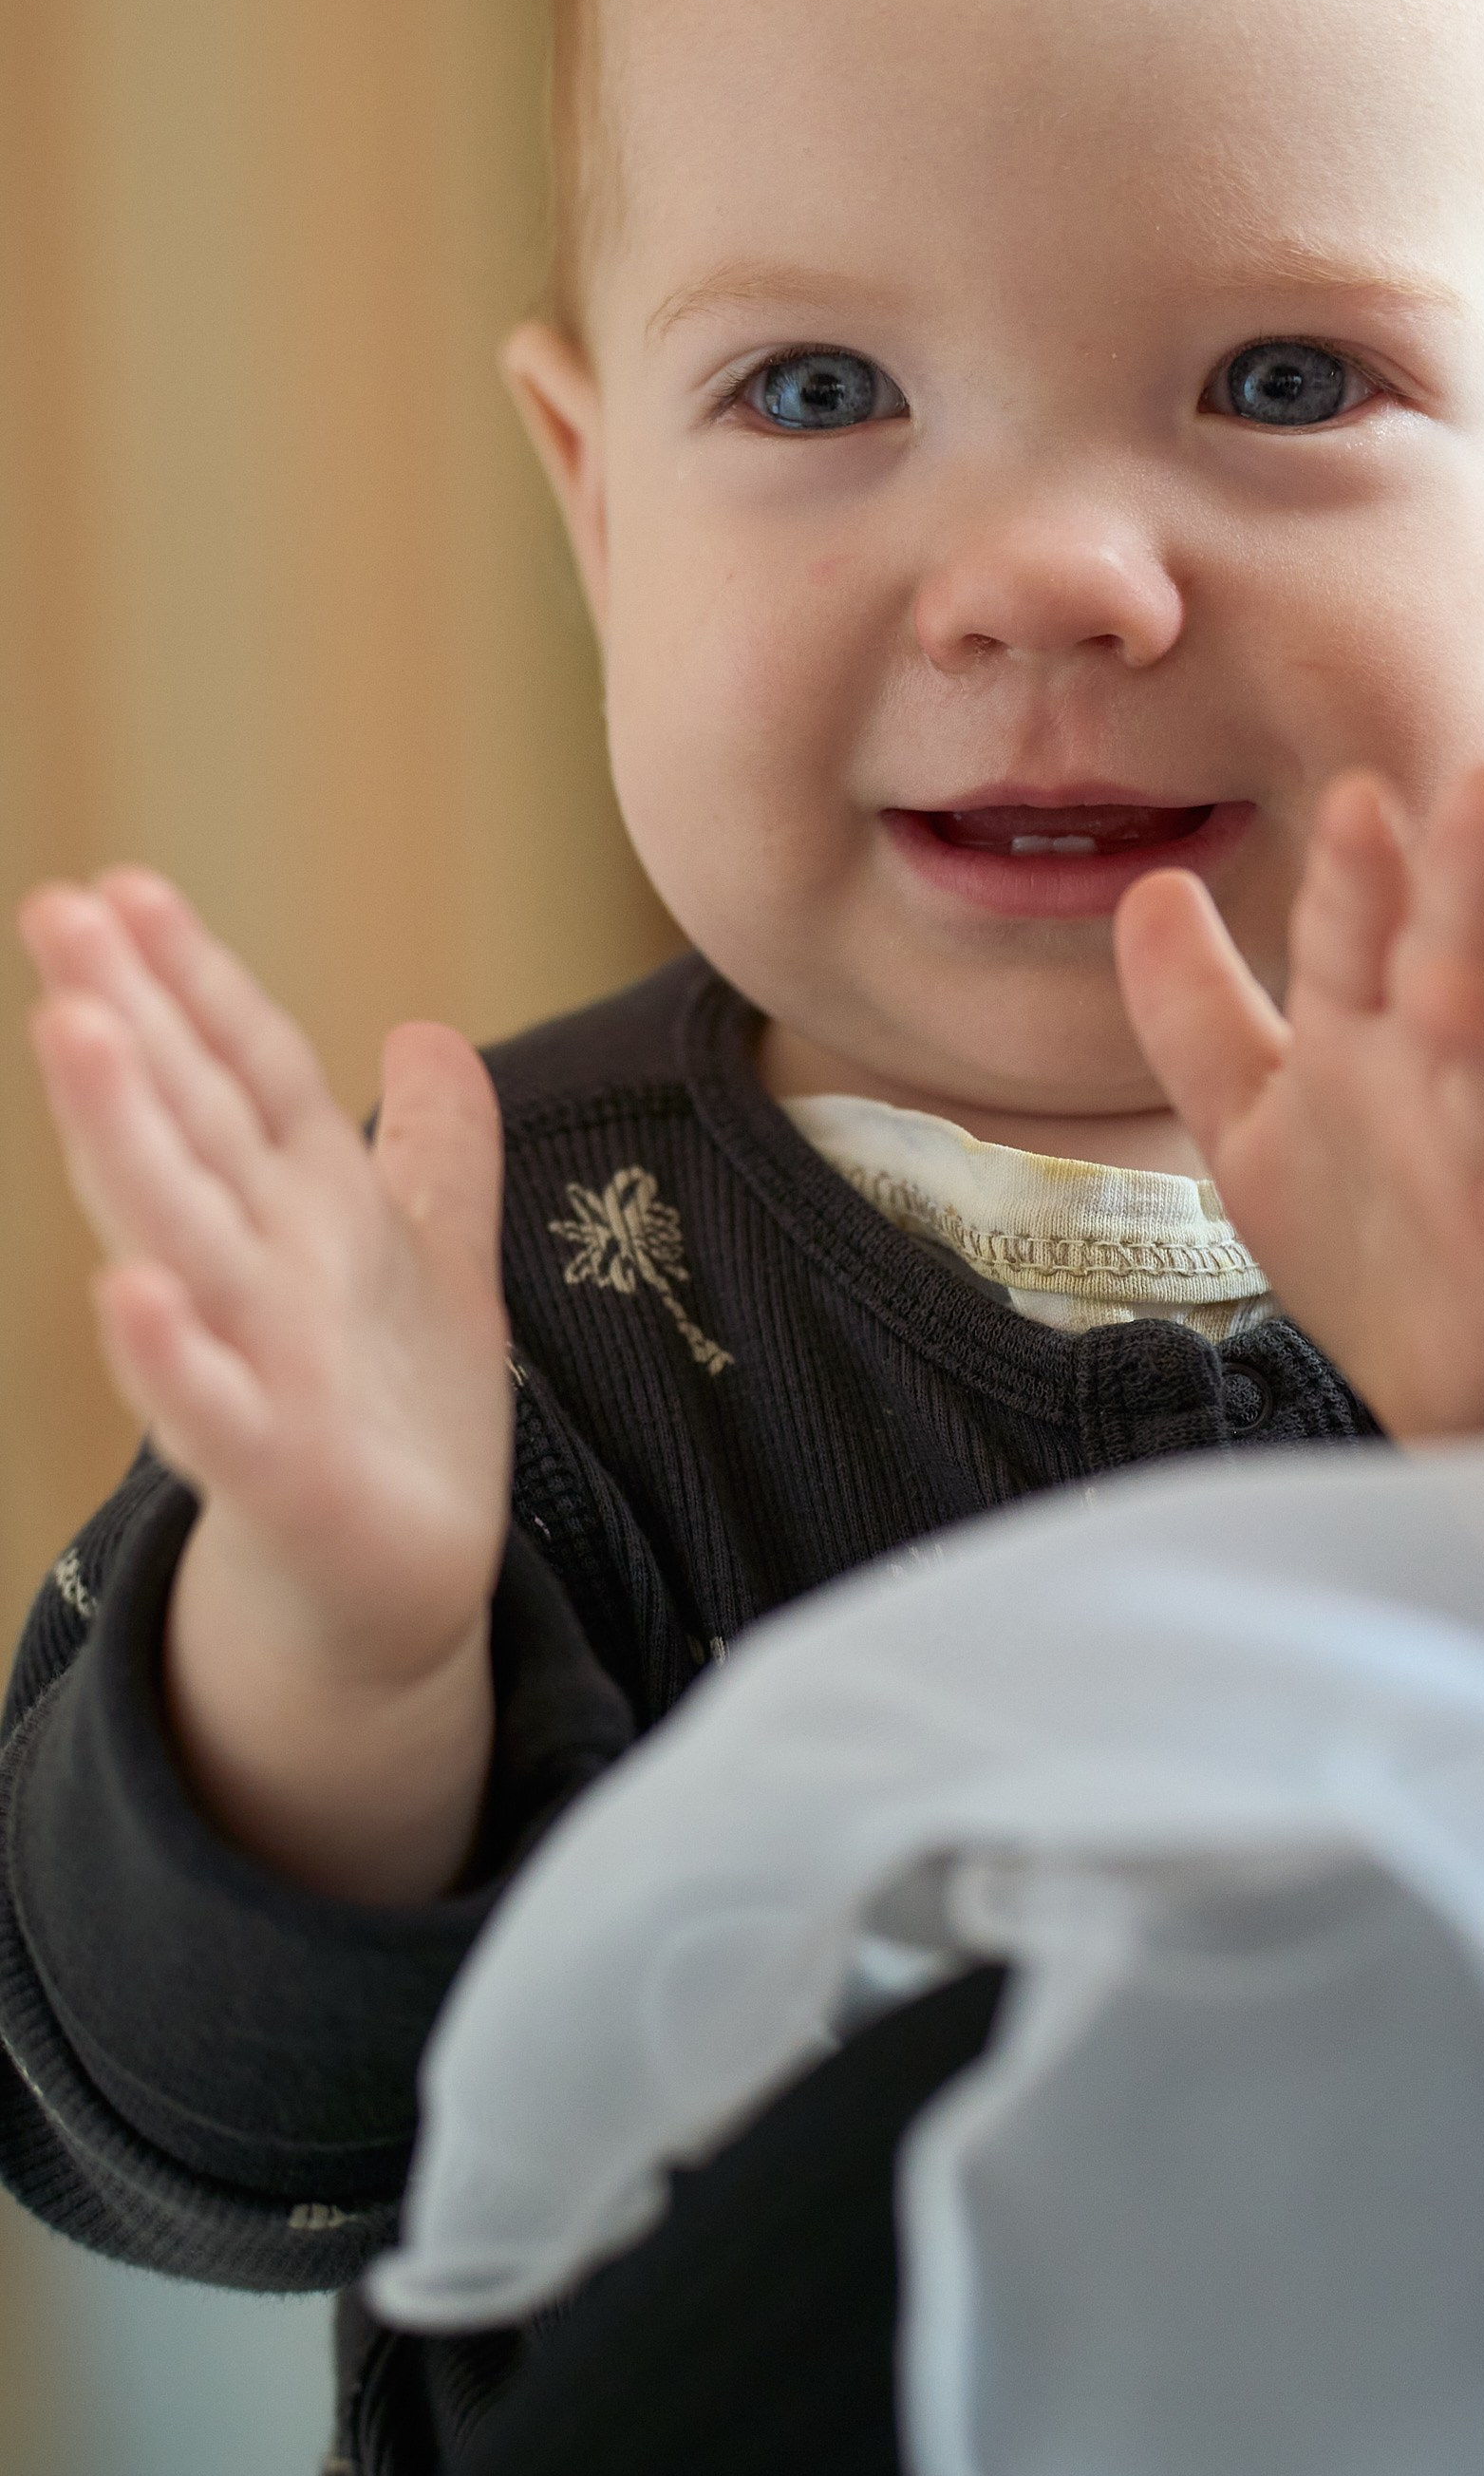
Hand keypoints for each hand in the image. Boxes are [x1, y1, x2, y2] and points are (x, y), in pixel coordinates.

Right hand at [18, 870, 511, 1901]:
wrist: (398, 1590)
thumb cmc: (398, 1418)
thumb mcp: (437, 1261)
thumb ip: (435, 1153)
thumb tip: (426, 1033)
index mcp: (302, 1209)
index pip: (244, 1071)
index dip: (194, 981)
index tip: (125, 885)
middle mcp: (258, 1270)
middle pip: (187, 1126)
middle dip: (127, 1023)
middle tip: (56, 912)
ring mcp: (252, 1365)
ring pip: (177, 1236)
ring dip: (125, 1137)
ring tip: (73, 1032)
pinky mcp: (272, 1474)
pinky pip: (211, 1407)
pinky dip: (170, 1355)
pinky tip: (124, 1291)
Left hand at [1116, 768, 1483, 1443]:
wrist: (1461, 1392)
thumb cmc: (1368, 1232)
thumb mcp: (1257, 1119)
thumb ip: (1200, 1012)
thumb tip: (1146, 884)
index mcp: (1371, 1039)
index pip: (1360, 935)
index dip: (1357, 872)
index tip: (1355, 796)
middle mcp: (1442, 1088)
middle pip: (1454, 972)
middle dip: (1463, 889)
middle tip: (1481, 787)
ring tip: (1453, 980)